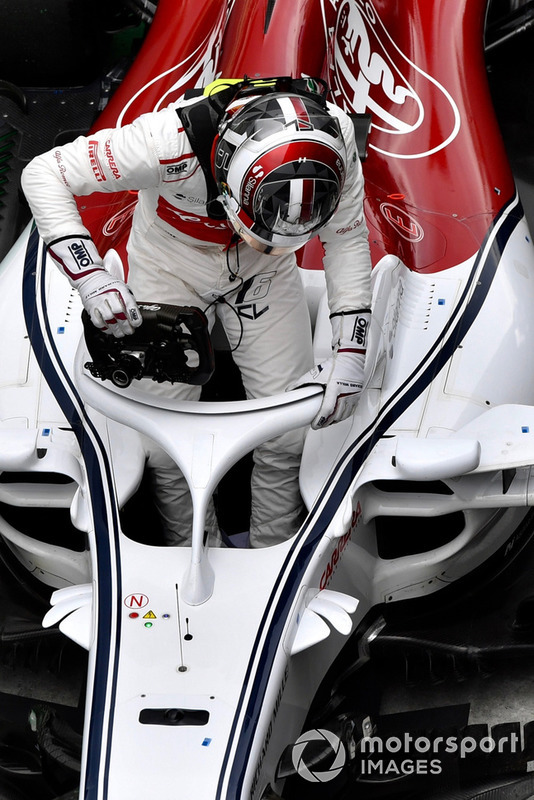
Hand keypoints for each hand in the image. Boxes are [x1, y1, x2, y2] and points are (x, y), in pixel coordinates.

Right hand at [47, 236, 142, 336]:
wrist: (90, 277)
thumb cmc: (108, 285)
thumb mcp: (122, 288)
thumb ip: (128, 301)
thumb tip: (135, 316)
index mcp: (119, 289)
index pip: (129, 303)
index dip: (134, 315)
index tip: (137, 323)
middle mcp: (109, 295)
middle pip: (119, 313)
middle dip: (126, 325)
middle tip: (130, 331)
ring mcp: (99, 301)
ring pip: (108, 319)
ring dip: (116, 329)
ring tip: (121, 333)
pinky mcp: (91, 308)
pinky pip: (98, 321)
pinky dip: (105, 328)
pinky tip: (109, 330)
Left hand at [287, 310, 369, 428]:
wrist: (350, 357)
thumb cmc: (335, 365)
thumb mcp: (316, 373)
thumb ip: (302, 382)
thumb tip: (290, 389)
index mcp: (335, 388)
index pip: (327, 409)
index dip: (320, 420)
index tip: (315, 425)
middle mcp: (346, 393)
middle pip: (336, 416)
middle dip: (326, 423)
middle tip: (319, 425)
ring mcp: (353, 395)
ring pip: (344, 415)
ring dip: (335, 421)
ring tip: (327, 422)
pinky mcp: (357, 395)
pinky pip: (351, 411)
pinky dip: (343, 416)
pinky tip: (338, 417)